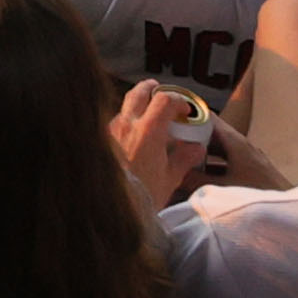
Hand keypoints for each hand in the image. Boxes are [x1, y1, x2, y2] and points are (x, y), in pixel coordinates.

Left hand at [109, 81, 216, 205]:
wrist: (112, 208)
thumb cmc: (142, 195)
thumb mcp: (170, 178)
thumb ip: (184, 158)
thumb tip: (196, 148)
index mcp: (148, 131)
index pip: (164, 100)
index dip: (178, 100)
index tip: (185, 110)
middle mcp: (126, 126)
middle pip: (138, 93)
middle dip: (152, 89)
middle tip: (161, 92)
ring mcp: (110, 131)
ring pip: (124, 107)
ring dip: (137, 105)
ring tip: (148, 116)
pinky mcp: (101, 141)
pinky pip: (114, 123)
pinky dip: (125, 122)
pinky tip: (132, 135)